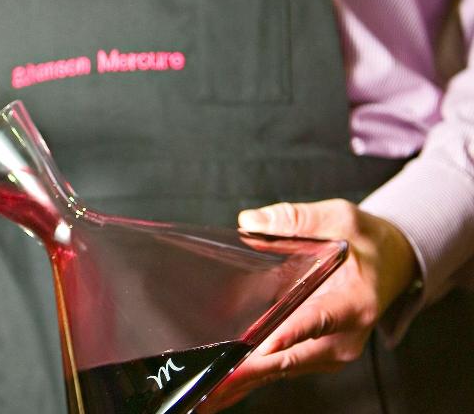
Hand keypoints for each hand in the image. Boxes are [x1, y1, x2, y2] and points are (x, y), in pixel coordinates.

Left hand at [198, 199, 417, 412]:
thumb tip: (251, 222)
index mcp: (356, 302)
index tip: (266, 343)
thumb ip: (297, 220)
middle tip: (219, 372)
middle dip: (256, 366)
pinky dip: (253, 371)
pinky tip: (224, 379)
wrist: (391, 264)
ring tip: (213, 385)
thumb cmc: (366, 242)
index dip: (293, 333)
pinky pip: (281, 366)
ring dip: (249, 374)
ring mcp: (331, 350)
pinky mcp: (317, 354)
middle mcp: (346, 336)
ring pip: (284, 368)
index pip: (320, 320)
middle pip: (295, 356)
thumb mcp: (340, 218)